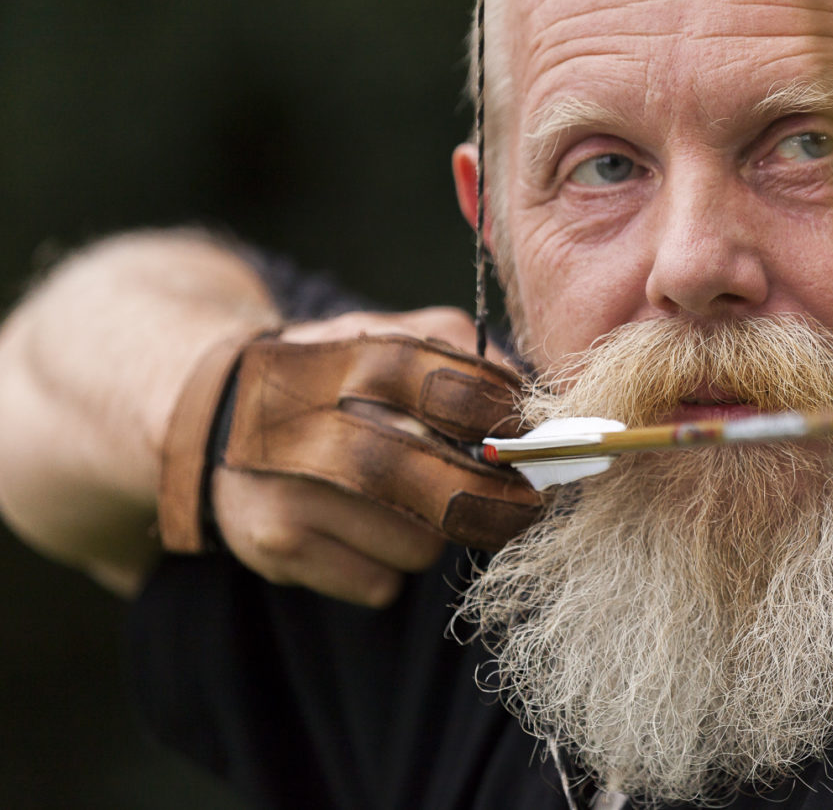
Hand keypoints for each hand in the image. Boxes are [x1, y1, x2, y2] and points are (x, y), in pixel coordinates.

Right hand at [212, 307, 522, 606]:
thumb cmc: (330, 377)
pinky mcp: (276, 546)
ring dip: (436, 534)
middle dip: (495, 502)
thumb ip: (460, 350)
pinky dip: (389, 567)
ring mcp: (291, 491)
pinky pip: (380, 582)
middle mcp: (315, 424)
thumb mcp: (382, 337)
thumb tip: (531, 397)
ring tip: (404, 502)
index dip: (503, 420)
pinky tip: (359, 530)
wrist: (215, 415)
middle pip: (442, 487)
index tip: (522, 438)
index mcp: (352, 358)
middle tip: (520, 503)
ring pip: (420, 545)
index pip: (453, 390)